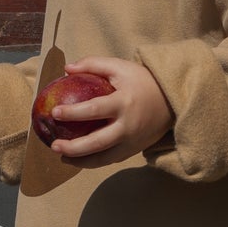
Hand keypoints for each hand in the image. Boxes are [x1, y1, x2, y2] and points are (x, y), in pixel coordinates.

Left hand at [48, 57, 172, 166]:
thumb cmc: (143, 81)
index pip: (94, 110)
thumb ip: (93, 65)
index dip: (73, 113)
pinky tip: (80, 158)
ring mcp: (131, 142)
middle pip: (97, 143)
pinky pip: (111, 159)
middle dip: (73, 148)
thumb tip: (66, 69)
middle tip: (54, 145)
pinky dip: (94, 162)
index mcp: (123, 103)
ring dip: (81, 161)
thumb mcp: (120, 67)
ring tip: (63, 158)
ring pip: (103, 158)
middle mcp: (127, 126)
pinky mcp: (134, 150)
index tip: (54, 113)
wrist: (173, 100)